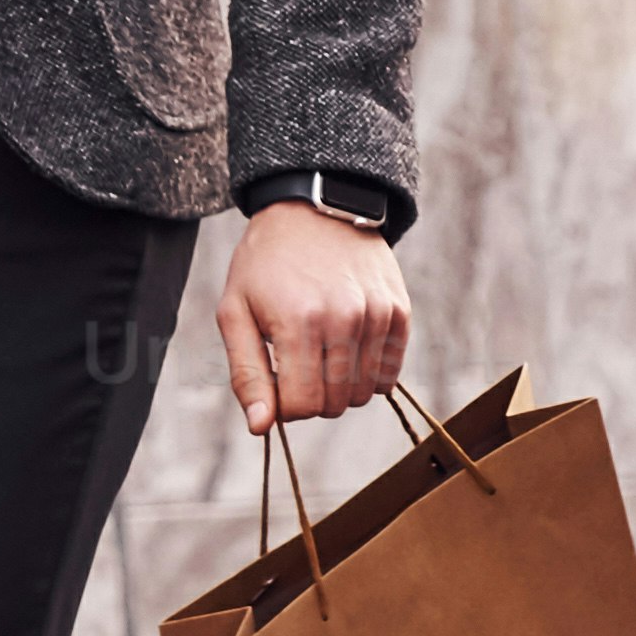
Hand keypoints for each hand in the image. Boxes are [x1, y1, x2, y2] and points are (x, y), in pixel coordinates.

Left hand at [215, 204, 408, 431]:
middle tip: (297, 363)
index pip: (301, 406)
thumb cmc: (265, 265)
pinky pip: (389, 373)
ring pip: (364, 393)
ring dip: (339, 386)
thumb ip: (247, 374)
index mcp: (298, 322)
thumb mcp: (236, 312)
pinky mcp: (399, 310)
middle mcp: (344, 320)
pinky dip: (367, 372)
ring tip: (321, 351)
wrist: (314, 209)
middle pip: (334, 404)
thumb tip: (261, 427)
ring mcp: (377, 315)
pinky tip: (346, 345)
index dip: (284, 405)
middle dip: (311, 396)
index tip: (276, 380)